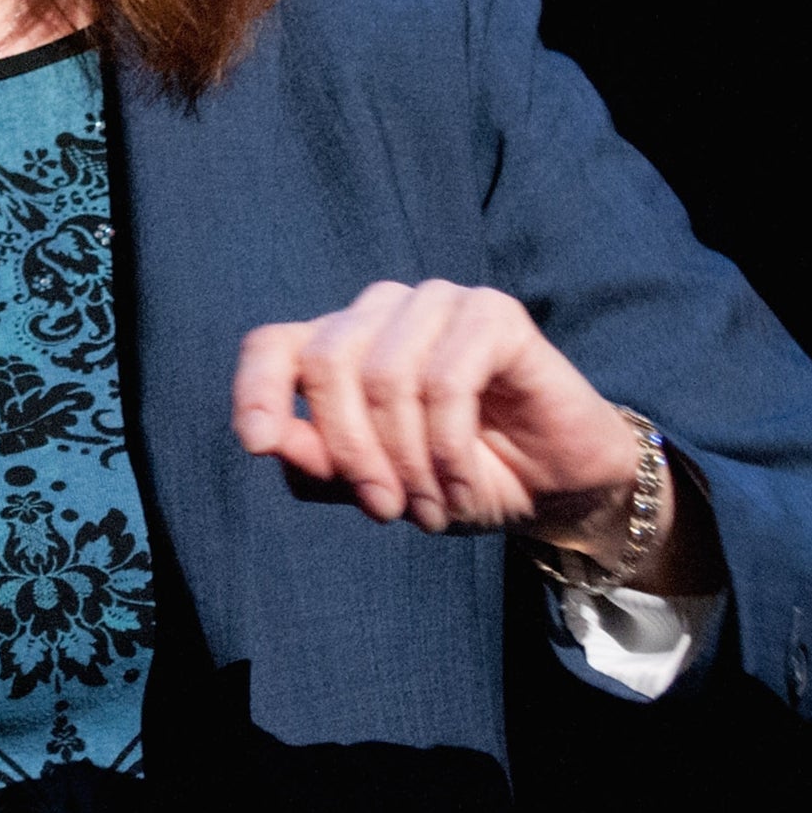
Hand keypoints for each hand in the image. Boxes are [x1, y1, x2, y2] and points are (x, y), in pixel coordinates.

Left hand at [232, 279, 681, 578]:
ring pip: (385, 374)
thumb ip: (319, 462)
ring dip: (407, 460)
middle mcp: (385, 309)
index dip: (255, 388)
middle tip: (384, 510)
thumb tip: (268, 438)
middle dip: (350, 450)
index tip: (256, 442)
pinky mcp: (495, 313)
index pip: (272, 344)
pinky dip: (448, 450)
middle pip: (326, 363)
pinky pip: (445, 381)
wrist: (556, 490)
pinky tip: (461, 488)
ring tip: (432, 505)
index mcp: (344, 342)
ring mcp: (440, 302)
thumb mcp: (377, 486)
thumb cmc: (459, 478)